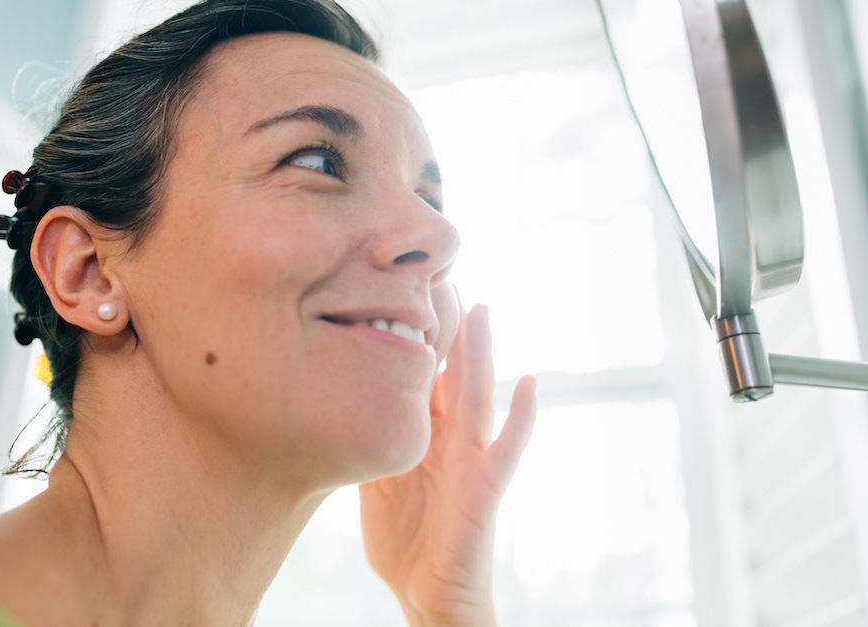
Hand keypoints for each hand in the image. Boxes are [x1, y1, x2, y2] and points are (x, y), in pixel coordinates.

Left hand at [359, 304, 536, 626]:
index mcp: (423, 433)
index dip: (417, 337)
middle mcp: (450, 437)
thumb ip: (369, 440)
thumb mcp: (374, 480)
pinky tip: (530, 384)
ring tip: (482, 312)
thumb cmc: (402, 537)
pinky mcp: (487, 486)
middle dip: (449, 330)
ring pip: (478, 396)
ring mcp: (471, 458)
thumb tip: (337, 400)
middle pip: (450, 373)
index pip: (422, 375)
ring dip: (481, 355)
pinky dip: (522, 417)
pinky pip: (508, 447)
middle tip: (444, 280)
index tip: (406, 291)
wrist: (424, 588)